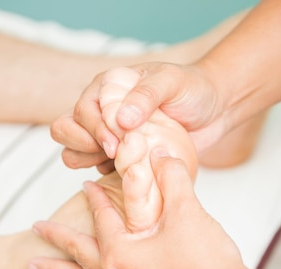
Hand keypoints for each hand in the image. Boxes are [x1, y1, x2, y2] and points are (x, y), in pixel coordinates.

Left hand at [29, 151, 246, 268]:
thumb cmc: (205, 259)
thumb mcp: (187, 211)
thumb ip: (171, 177)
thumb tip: (160, 152)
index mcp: (119, 251)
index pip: (101, 216)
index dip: (95, 197)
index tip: (87, 184)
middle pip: (76, 251)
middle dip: (55, 237)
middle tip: (34, 228)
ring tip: (33, 267)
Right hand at [51, 62, 226, 171]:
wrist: (215, 110)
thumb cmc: (194, 89)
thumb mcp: (172, 82)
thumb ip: (147, 95)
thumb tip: (121, 119)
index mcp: (108, 87)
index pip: (82, 110)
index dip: (94, 129)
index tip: (115, 144)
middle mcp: (101, 109)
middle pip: (65, 130)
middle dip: (82, 145)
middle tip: (112, 154)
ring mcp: (108, 134)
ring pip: (74, 151)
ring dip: (87, 161)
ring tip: (117, 163)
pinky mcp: (120, 156)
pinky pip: (97, 169)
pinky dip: (106, 174)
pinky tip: (129, 172)